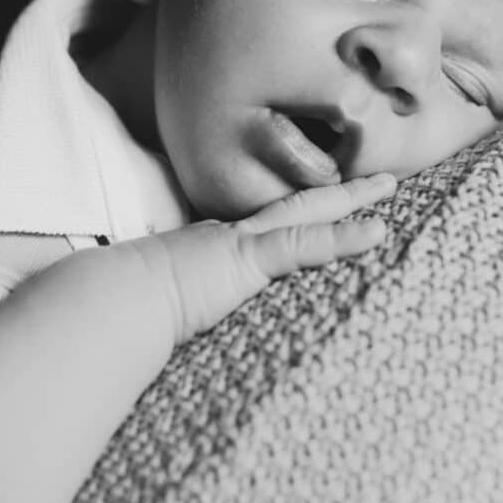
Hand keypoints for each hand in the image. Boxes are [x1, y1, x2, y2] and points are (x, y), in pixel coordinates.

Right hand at [123, 173, 395, 345]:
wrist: (113, 302)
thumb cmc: (129, 309)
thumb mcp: (164, 304)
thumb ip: (182, 306)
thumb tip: (179, 323)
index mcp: (216, 247)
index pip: (270, 225)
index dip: (302, 212)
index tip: (326, 205)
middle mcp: (232, 234)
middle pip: (297, 205)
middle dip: (338, 191)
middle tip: (378, 179)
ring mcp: (241, 242)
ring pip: (309, 211)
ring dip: (352, 199)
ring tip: (390, 188)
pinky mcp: (247, 258)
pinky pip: (306, 243)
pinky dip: (344, 238)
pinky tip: (377, 232)